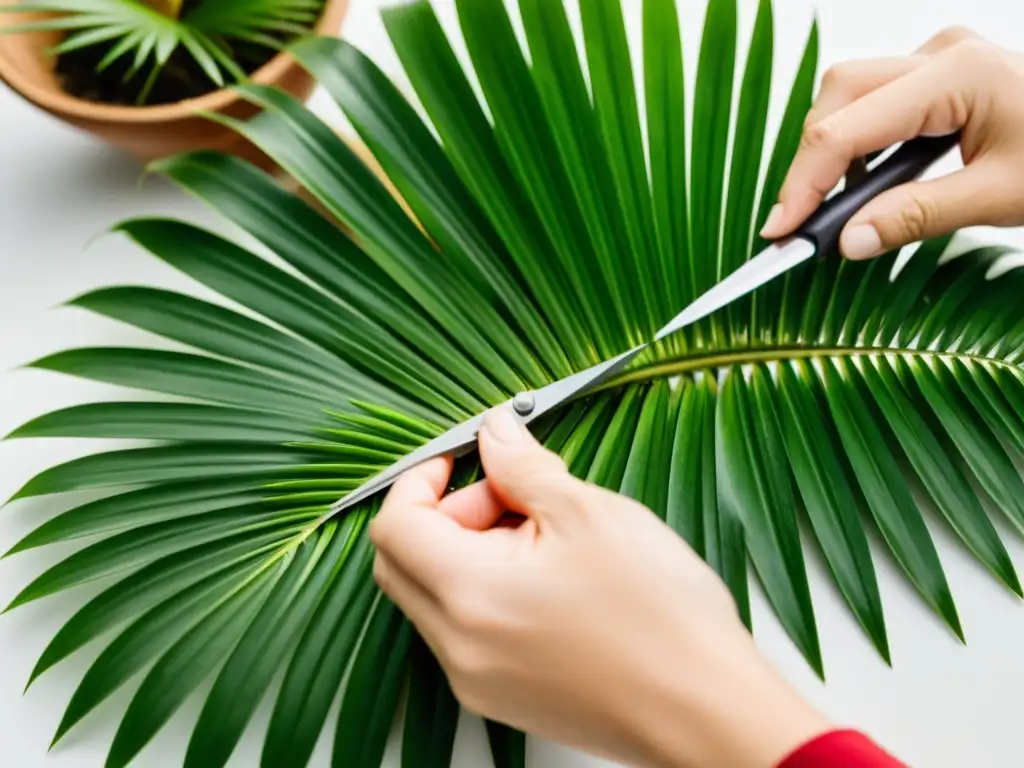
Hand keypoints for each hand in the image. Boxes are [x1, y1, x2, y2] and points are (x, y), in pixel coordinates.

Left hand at [370, 408, 830, 767]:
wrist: (710, 714)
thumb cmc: (663, 622)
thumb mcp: (591, 514)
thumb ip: (525, 467)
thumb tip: (496, 436)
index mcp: (471, 597)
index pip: (394, 527)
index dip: (418, 480)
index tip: (456, 459)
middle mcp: (460, 649)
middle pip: (404, 563)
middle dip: (445, 513)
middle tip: (507, 494)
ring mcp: (478, 681)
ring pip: (436, 596)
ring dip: (468, 551)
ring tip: (544, 536)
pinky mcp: (504, 697)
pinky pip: (466, 631)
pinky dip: (486, 590)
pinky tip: (548, 576)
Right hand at [760, 26, 1023, 259]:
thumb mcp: (999, 197)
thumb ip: (916, 217)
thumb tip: (846, 242)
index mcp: (959, 74)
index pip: (849, 129)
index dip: (803, 182)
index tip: (779, 231)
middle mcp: (943, 54)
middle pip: (840, 93)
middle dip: (810, 158)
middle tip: (797, 221)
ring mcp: (942, 58)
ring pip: (851, 92)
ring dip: (831, 148)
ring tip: (829, 205)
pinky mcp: (943, 74)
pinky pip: (877, 99)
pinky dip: (858, 141)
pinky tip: (863, 181)